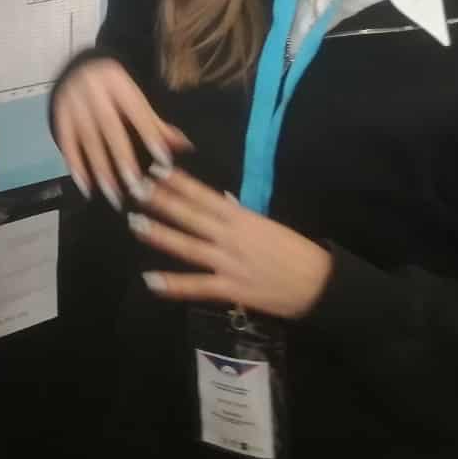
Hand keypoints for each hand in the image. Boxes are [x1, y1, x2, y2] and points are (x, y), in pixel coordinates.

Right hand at [52, 58, 192, 207]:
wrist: (78, 69)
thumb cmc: (113, 91)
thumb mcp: (134, 99)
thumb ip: (156, 124)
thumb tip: (184, 146)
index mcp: (117, 82)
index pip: (136, 110)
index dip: (150, 134)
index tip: (163, 160)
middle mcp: (93, 89)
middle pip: (109, 125)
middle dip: (122, 157)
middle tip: (134, 185)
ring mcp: (73, 100)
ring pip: (87, 137)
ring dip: (99, 168)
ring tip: (112, 192)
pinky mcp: (59, 113)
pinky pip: (66, 142)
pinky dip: (75, 165)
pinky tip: (86, 184)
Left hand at [128, 168, 332, 319]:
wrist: (322, 285)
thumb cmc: (297, 252)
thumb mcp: (270, 224)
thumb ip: (242, 215)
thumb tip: (220, 200)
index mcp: (243, 218)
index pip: (205, 196)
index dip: (180, 183)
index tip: (157, 170)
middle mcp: (231, 237)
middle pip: (190, 216)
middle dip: (162, 202)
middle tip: (136, 188)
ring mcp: (229, 263)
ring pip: (188, 246)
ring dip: (160, 235)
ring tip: (135, 223)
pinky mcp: (231, 288)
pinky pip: (198, 286)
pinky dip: (174, 284)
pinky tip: (151, 280)